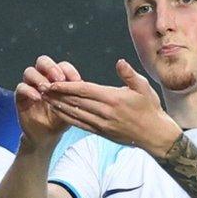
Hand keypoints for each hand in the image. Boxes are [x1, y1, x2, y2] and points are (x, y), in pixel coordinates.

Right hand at [16, 55, 81, 146]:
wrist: (47, 135)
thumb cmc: (61, 119)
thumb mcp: (72, 108)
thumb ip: (75, 96)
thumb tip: (84, 87)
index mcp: (57, 78)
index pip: (62, 66)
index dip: (69, 71)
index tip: (77, 81)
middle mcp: (43, 78)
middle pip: (43, 61)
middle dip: (51, 67)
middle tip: (59, 79)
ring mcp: (31, 86)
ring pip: (30, 72)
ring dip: (39, 78)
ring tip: (47, 89)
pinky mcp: (21, 96)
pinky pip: (21, 87)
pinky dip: (29, 90)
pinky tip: (38, 97)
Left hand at [43, 59, 181, 156]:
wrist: (155, 135)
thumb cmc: (150, 108)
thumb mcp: (143, 87)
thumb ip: (129, 74)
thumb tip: (119, 62)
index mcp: (113, 98)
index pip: (84, 91)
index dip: (66, 86)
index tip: (53, 82)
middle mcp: (105, 112)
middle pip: (75, 102)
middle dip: (57, 95)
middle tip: (42, 88)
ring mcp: (102, 124)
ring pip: (75, 114)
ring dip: (58, 106)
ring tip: (45, 99)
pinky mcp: (101, 132)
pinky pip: (80, 124)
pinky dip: (67, 118)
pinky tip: (58, 113)